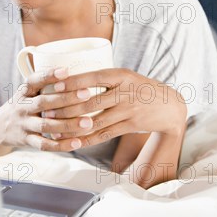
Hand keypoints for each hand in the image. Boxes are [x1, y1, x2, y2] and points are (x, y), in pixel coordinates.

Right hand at [0, 68, 99, 151]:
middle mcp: (23, 106)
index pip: (34, 80)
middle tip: (87, 94)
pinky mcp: (27, 140)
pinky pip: (44, 144)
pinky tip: (78, 142)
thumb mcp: (28, 91)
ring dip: (68, 124)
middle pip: (44, 102)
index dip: (49, 75)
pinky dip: (61, 145)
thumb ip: (46, 83)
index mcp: (24, 91)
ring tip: (88, 122)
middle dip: (66, 98)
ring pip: (46, 125)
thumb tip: (77, 69)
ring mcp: (24, 124)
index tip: (67, 70)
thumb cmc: (24, 104)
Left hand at [41, 68, 186, 148]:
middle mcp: (124, 91)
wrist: (170, 106)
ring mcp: (128, 110)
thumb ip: (104, 78)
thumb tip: (71, 78)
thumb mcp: (126, 76)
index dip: (72, 82)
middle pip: (90, 101)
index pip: (93, 77)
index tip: (53, 86)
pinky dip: (86, 139)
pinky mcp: (131, 126)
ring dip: (72, 125)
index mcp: (121, 75)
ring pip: (95, 120)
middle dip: (66, 107)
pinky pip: (104, 134)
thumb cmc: (140, 88)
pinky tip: (72, 141)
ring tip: (53, 127)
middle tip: (46, 109)